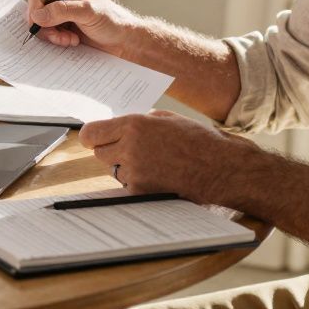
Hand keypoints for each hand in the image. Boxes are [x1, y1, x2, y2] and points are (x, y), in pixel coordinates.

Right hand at [26, 0, 139, 55]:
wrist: (123, 40)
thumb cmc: (113, 20)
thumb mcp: (89, 12)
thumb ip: (63, 10)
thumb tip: (38, 15)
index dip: (35, 6)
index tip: (40, 21)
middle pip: (35, 9)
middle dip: (44, 25)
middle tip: (58, 34)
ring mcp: (59, 14)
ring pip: (40, 24)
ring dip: (52, 35)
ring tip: (69, 39)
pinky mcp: (62, 29)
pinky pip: (47, 35)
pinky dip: (57, 40)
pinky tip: (72, 41)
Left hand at [78, 111, 250, 203]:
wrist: (218, 167)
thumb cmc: (197, 140)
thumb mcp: (166, 118)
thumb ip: (139, 122)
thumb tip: (120, 128)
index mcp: (134, 125)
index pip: (90, 133)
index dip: (91, 136)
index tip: (94, 137)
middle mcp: (129, 147)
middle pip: (99, 152)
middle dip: (110, 149)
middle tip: (129, 148)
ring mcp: (134, 172)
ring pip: (113, 169)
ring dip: (125, 166)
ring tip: (151, 161)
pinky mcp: (140, 191)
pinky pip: (127, 184)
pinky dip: (136, 180)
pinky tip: (157, 174)